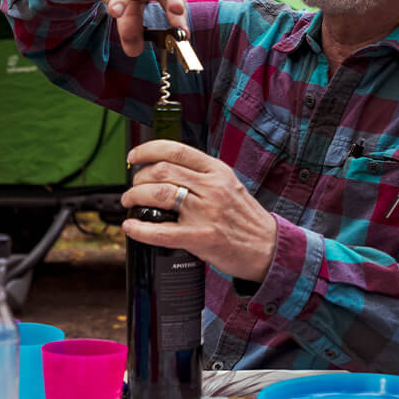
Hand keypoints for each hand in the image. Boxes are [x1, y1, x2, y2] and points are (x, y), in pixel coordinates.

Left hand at [121, 140, 277, 282]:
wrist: (268, 248)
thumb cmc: (245, 219)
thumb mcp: (229, 185)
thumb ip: (202, 176)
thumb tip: (165, 170)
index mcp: (218, 171)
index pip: (176, 150)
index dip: (148, 150)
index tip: (134, 157)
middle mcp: (212, 188)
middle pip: (162, 171)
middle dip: (139, 178)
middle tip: (133, 187)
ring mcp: (207, 212)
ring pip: (159, 194)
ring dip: (135, 197)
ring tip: (130, 203)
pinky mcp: (202, 238)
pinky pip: (161, 231)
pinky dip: (140, 229)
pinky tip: (131, 227)